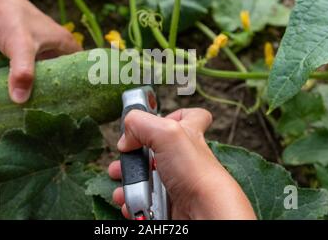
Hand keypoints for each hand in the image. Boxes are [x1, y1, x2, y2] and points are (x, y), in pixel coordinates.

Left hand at [0, 0, 81, 103]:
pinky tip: (26, 92)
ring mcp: (38, 45)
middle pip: (65, 69)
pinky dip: (32, 78)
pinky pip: (33, 67)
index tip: (81, 100)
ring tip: (46, 104)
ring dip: (46, 83)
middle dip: (63, 86)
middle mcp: (54, 42)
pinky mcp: (22, 48)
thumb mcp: (20, 46)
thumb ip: (23, 73)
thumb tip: (20, 100)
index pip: (83, 65)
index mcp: (63, 40)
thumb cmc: (8, 18)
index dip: (84, 81)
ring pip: (48, 69)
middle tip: (61, 107)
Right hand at [108, 108, 256, 219]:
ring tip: (122, 180)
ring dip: (128, 179)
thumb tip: (126, 137)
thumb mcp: (167, 133)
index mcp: (188, 135)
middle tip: (125, 157)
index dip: (175, 115)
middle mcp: (183, 158)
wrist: (205, 213)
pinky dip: (132, 201)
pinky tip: (128, 200)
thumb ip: (141, 124)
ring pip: (146, 177)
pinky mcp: (169, 204)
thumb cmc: (197, 174)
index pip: (192, 117)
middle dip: (133, 154)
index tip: (157, 119)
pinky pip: (144, 201)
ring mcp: (176, 182)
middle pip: (155, 150)